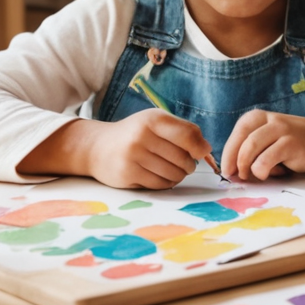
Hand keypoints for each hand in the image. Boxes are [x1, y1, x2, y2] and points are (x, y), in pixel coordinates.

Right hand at [86, 109, 212, 189]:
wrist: (97, 147)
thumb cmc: (135, 133)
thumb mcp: (156, 122)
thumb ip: (184, 131)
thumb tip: (207, 150)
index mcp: (152, 119)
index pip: (188, 135)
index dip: (200, 147)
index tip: (202, 152)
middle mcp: (141, 136)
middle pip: (183, 158)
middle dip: (190, 164)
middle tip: (186, 163)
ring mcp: (132, 156)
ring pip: (173, 174)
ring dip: (179, 175)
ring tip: (173, 169)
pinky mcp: (127, 175)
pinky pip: (159, 185)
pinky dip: (166, 183)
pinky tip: (160, 175)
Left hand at [219, 111, 304, 181]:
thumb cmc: (296, 143)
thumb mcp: (271, 140)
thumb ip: (253, 149)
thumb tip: (232, 170)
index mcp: (260, 118)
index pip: (237, 133)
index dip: (228, 154)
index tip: (227, 170)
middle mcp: (270, 120)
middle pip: (242, 141)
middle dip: (235, 162)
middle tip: (238, 176)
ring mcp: (282, 130)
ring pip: (250, 148)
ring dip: (247, 167)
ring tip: (256, 175)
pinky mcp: (292, 144)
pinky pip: (265, 160)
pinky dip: (262, 171)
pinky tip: (273, 173)